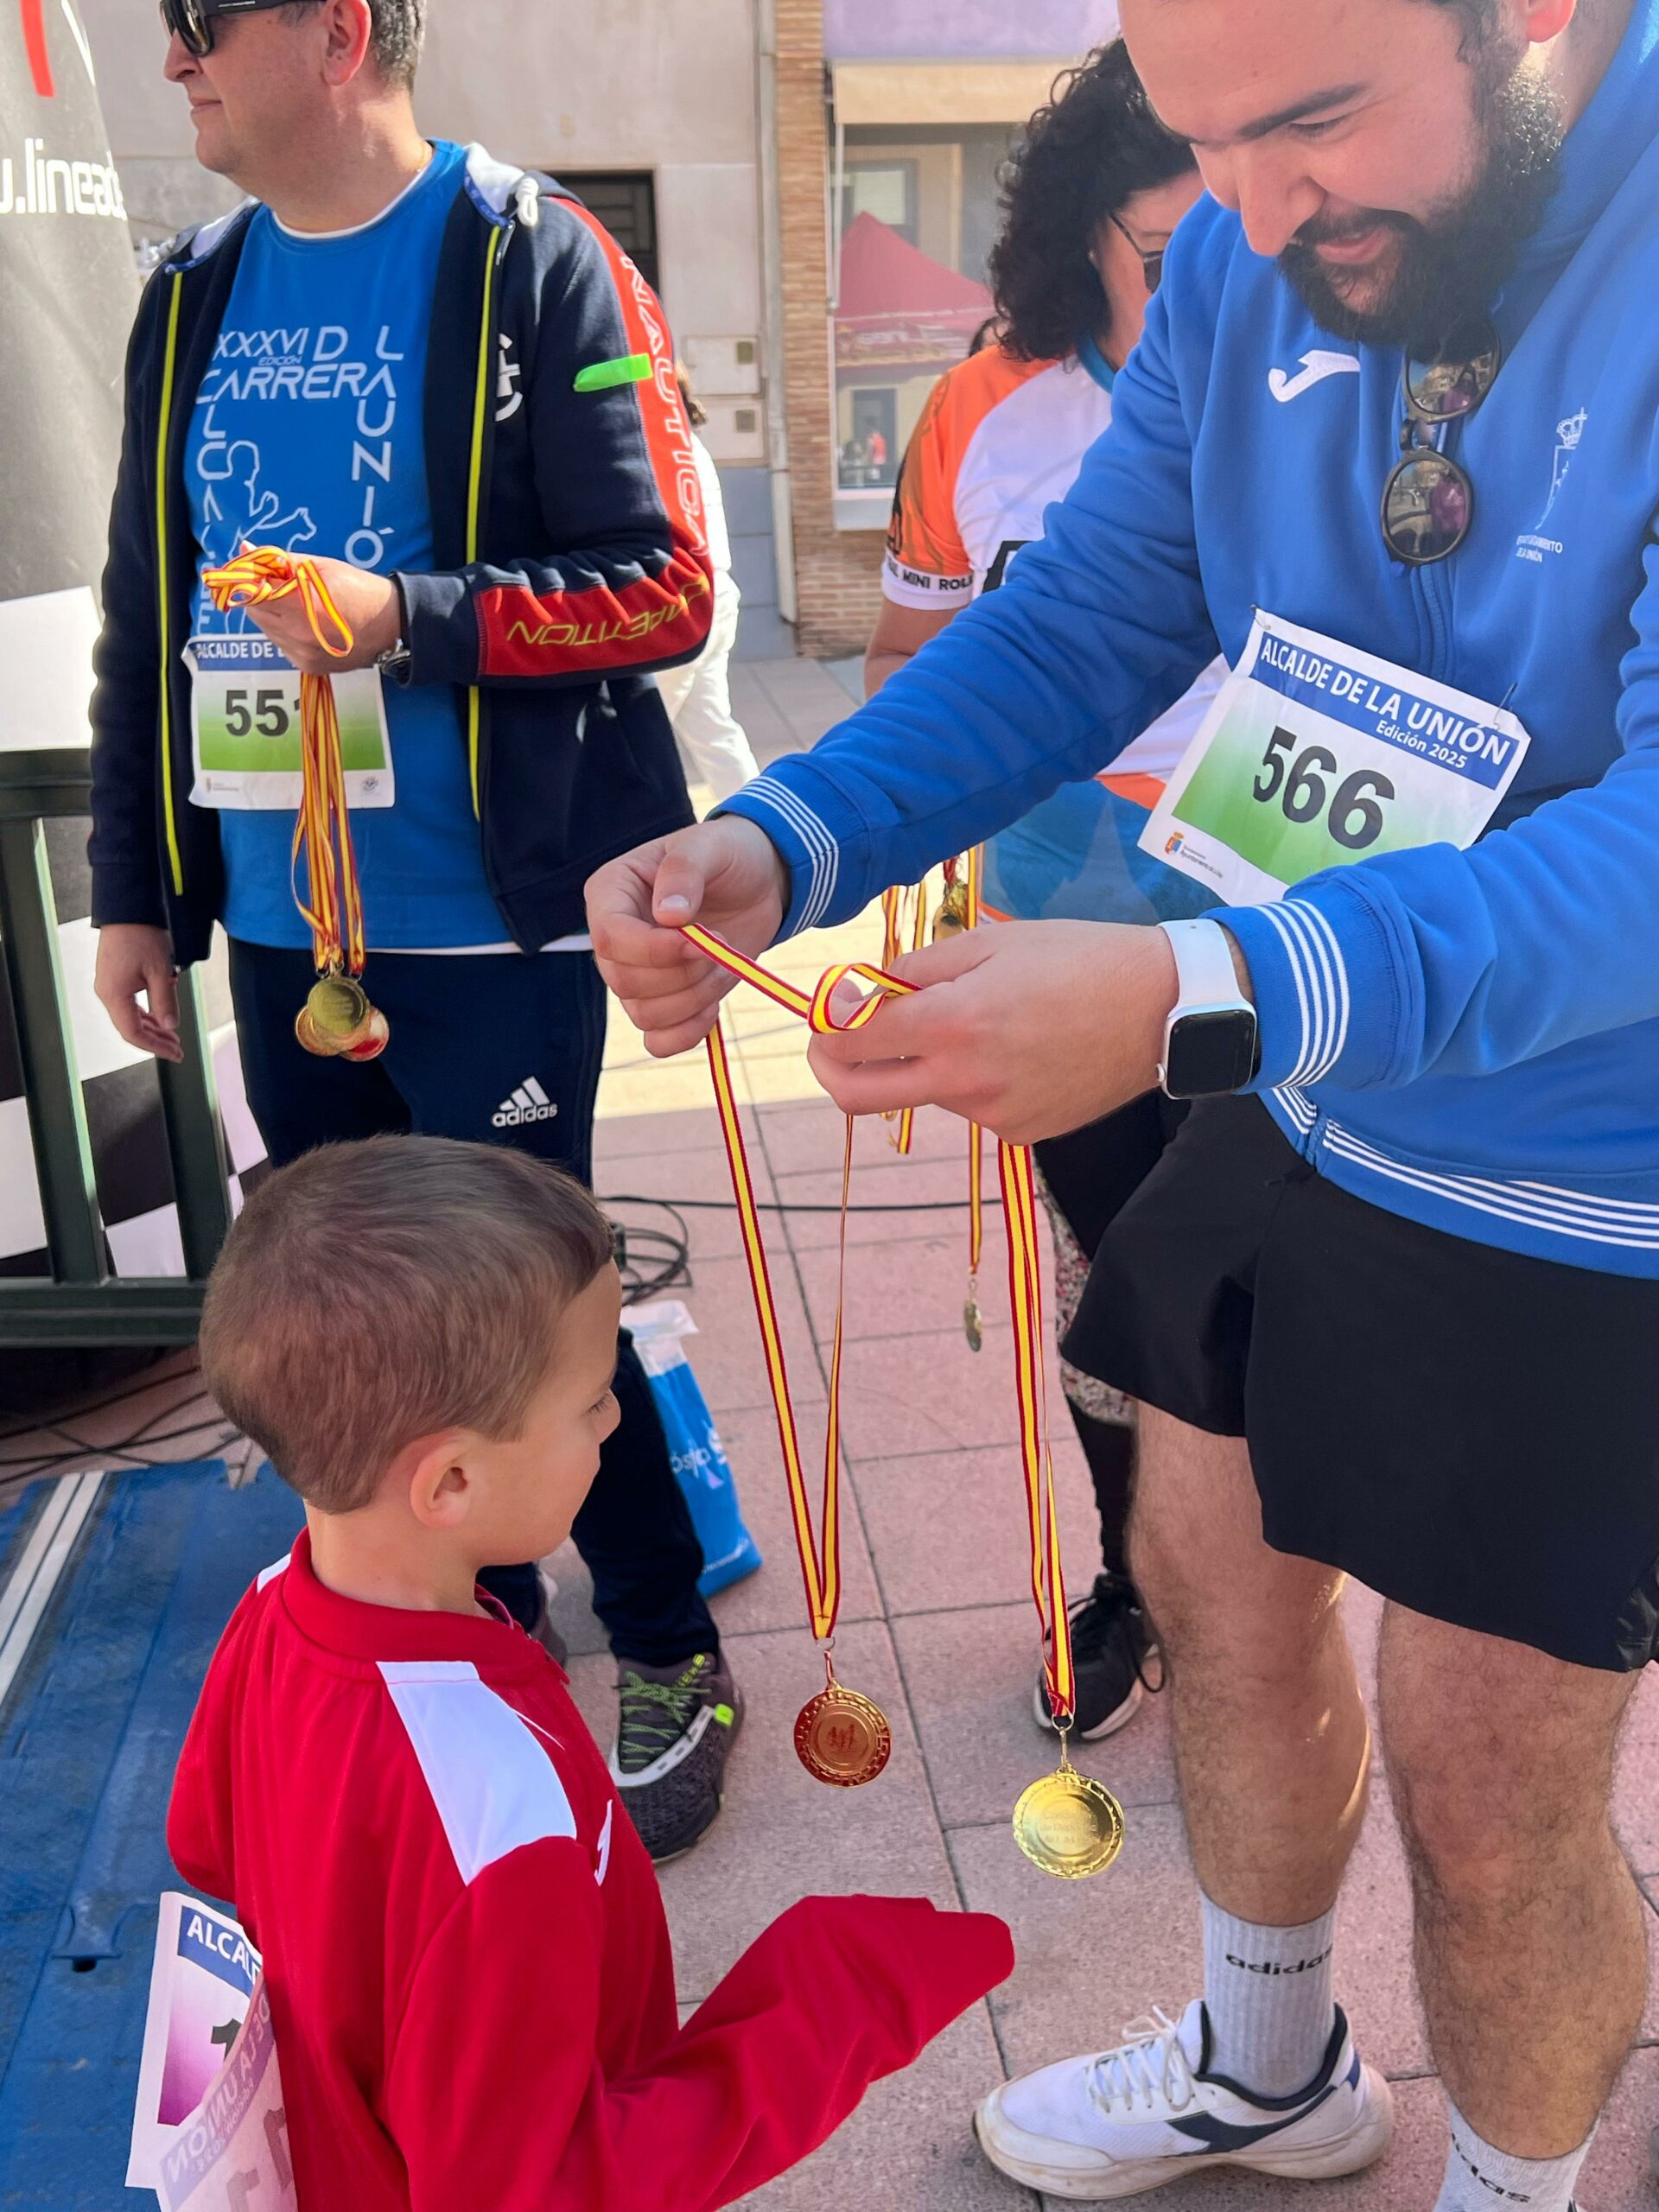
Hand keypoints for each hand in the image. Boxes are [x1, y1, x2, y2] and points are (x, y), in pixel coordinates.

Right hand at [94, 923, 183, 1061]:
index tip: (175, 1052)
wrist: (128, 908)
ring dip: (152, 1027)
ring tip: (173, 1035)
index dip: (155, 1046)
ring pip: (130, 1016)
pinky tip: (161, 1017)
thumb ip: (165, 1002)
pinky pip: (129, 1003)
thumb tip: (170, 1027)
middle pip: (130, 1027)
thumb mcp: (161, 971)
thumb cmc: (142, 935)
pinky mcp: (114, 977)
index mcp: (113, 994)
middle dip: (156, 1040)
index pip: (133, 1033)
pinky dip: (146, 1013)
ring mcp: (108, 985)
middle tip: (178, 1048)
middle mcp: (107, 992)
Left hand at [242, 558, 401, 672]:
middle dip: (261, 597)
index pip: (252, 593)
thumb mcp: (319, 567)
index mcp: (298, 605)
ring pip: (267, 631)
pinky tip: (307, 625)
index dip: (252, 581)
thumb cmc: (357, 588)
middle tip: (281, 587)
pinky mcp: (307, 666)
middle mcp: (296, 635)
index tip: (260, 573)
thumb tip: (245, 549)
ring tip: (299, 606)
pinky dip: (286, 632)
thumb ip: (280, 561)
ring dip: (273, 615)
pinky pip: (282, 645)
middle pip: (255, 613)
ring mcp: (301, 654)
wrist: (390, 623)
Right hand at [586, 816, 790, 1054]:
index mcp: (610, 893)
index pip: (610, 937)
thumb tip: (668, 916)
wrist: (758, 881)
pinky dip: (687, 1033)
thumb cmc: (727, 854)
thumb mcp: (708, 846)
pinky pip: (657, 1040)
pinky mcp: (663, 1001)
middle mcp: (614, 938)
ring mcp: (636, 974)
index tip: (701, 941)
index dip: (654, 950)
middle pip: (627, 982)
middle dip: (684, 974)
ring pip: (645, 1014)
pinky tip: (714, 1007)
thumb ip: (684, 872)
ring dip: (695, 999)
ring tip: (725, 964)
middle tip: (721, 947)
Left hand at [805, 920, 1181, 1144]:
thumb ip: (918, 969)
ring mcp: (991, 1115)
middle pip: (858, 1096)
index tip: (832, 1008)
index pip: (851, 1039)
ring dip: (924, 1064)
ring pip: (924, 1094)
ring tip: (979, 1024)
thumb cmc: (1078, 959)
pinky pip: (971, 1107)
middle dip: (831, 1069)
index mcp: (952, 1023)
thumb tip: (865, 992)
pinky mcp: (1019, 1134)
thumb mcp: (992, 942)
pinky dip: (971, 1080)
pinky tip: (1016, 1051)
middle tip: (833, 1044)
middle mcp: (964, 1079)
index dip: (827, 1023)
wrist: (1163, 1010)